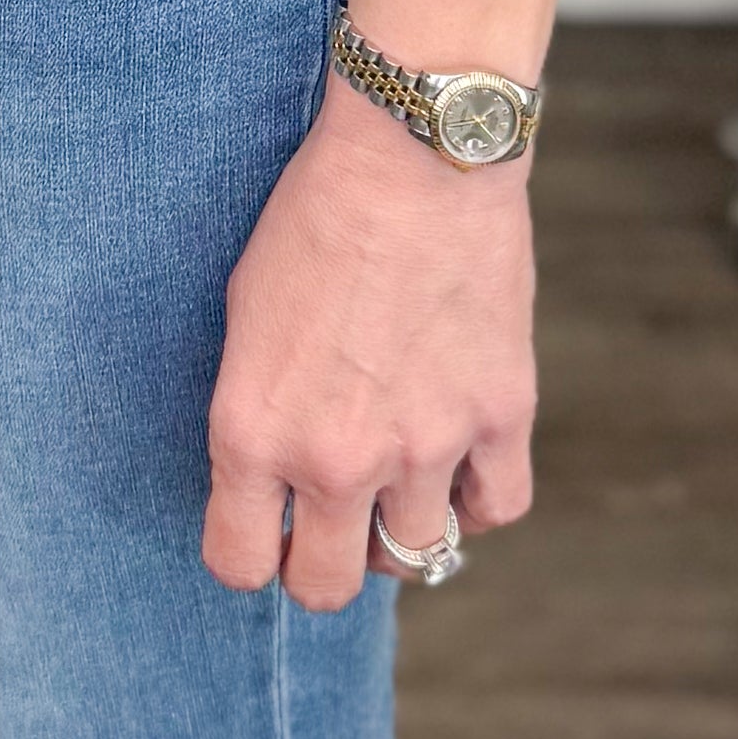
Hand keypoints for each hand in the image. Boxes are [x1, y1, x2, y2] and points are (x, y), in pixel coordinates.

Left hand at [203, 79, 536, 607]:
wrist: (412, 153)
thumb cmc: (314, 216)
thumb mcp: (244, 314)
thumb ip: (255, 411)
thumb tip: (270, 478)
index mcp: (255, 431)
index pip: (238, 564)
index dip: (250, 551)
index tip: (265, 525)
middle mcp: (337, 457)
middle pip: (326, 585)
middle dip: (321, 561)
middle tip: (329, 517)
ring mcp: (425, 445)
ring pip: (415, 557)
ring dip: (400, 525)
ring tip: (396, 472)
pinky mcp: (499, 416)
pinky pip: (494, 509)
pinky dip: (476, 497)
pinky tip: (458, 459)